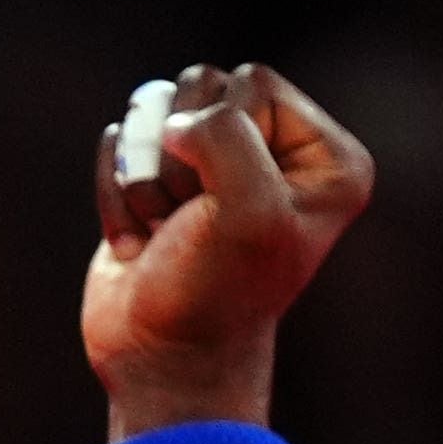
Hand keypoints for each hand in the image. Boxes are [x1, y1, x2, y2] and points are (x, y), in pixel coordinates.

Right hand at [78, 62, 373, 439]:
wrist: (159, 361)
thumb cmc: (215, 294)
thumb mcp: (248, 210)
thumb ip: (224, 135)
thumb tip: (172, 120)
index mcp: (325, 159)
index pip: (251, 82)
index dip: (221, 134)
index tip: (222, 205)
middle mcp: (277, 154)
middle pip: (202, 85)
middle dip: (179, 157)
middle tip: (190, 222)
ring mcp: (215, 165)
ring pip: (156, 110)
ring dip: (145, 176)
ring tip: (165, 230)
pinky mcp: (162, 182)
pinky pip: (121, 142)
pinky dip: (118, 192)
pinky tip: (140, 239)